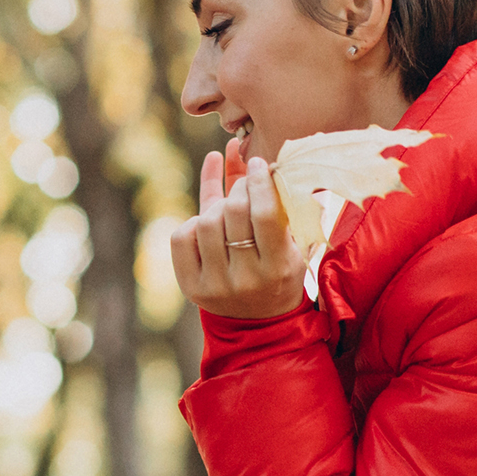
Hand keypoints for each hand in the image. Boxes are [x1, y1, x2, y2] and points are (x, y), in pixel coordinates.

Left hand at [170, 139, 306, 319]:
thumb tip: (253, 155)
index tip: (258, 163)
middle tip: (247, 178)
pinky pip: (181, 238)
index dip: (259, 180)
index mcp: (279, 266)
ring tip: (230, 204)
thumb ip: (280, 204)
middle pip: (233, 212)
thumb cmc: (281, 270)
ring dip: (218, 205)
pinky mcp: (190, 287)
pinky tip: (206, 221)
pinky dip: (193, 223)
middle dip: (240, 186)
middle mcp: (245, 278)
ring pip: (205, 223)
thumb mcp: (294, 242)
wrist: (260, 320)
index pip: (265, 213)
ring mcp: (214, 285)